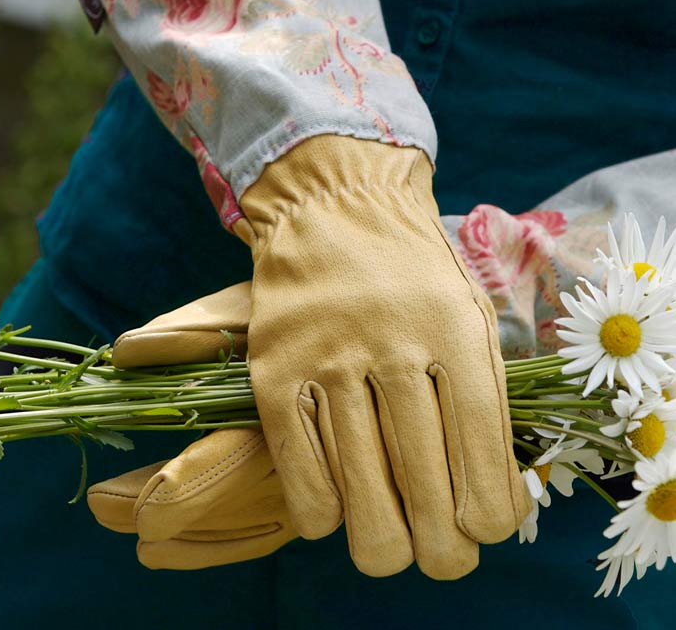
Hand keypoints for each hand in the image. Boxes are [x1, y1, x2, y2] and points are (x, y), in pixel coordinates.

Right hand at [113, 135, 528, 578]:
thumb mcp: (470, 315)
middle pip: (426, 493)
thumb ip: (485, 399)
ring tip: (395, 545)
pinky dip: (324, 514)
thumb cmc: (413, 274)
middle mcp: (392, 347)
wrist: (335, 207)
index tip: (483, 531)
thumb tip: (489, 501)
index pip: (482, 456)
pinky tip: (338, 508)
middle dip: (443, 553)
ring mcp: (327, 361)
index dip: (489, 518)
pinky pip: (302, 480)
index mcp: (455, 331)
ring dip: (385, 544)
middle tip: (443, 558)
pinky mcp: (274, 373)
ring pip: (362, 499)